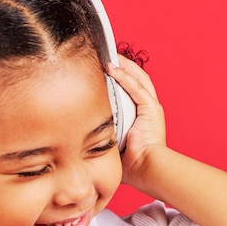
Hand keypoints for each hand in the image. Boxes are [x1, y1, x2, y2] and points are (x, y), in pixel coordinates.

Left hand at [107, 56, 166, 191]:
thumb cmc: (130, 165)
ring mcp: (151, 108)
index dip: (116, 79)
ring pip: (137, 78)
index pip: (128, 91)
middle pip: (135, 79)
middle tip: (104, 56)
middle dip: (121, 66)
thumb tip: (75, 135)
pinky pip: (137, 88)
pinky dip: (125, 76)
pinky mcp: (151, 109)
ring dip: (123, 66)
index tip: (100, 71)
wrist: (145, 170)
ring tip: (108, 55)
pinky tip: (112, 68)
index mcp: (139, 117)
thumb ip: (100, 136)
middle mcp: (147, 109)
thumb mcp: (111, 145)